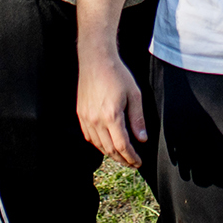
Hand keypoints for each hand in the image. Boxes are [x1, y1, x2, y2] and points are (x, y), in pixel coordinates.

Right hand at [77, 49, 145, 168]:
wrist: (96, 59)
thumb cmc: (117, 74)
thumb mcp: (134, 95)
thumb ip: (137, 119)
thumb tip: (142, 139)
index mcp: (111, 116)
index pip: (122, 146)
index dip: (131, 157)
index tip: (138, 162)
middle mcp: (96, 119)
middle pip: (109, 149)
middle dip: (122, 159)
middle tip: (132, 163)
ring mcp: (86, 117)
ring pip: (98, 145)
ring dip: (110, 154)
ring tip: (121, 156)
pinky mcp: (81, 113)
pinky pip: (89, 136)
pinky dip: (99, 144)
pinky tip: (106, 144)